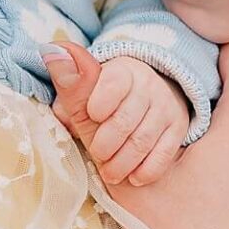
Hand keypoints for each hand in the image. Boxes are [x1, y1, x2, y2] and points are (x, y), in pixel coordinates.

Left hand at [46, 47, 189, 187]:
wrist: (140, 113)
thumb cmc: (102, 108)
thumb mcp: (82, 98)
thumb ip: (68, 80)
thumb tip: (51, 51)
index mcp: (121, 71)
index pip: (114, 83)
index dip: (100, 103)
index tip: (93, 115)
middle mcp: (148, 85)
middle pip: (126, 119)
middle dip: (106, 144)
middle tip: (98, 154)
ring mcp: (166, 107)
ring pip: (143, 140)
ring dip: (122, 163)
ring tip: (110, 172)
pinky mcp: (178, 128)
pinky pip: (164, 154)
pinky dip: (146, 170)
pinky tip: (133, 176)